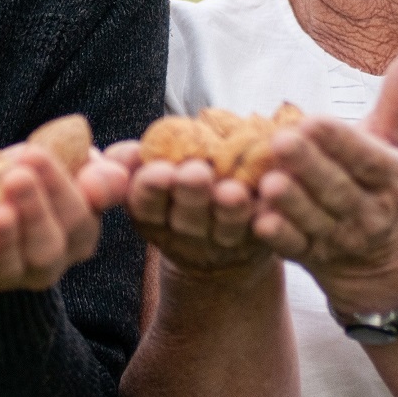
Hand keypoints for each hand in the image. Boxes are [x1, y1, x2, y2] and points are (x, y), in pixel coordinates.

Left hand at [0, 143, 124, 296]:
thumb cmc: (33, 176)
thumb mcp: (69, 168)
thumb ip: (98, 175)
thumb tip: (110, 180)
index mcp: (79, 235)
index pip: (77, 216)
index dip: (56, 185)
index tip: (33, 154)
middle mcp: (49, 264)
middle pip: (47, 247)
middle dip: (32, 210)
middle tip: (15, 177)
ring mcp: (10, 276)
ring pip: (11, 265)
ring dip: (4, 238)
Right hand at [111, 139, 274, 276]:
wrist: (216, 241)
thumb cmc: (177, 190)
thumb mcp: (150, 176)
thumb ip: (134, 161)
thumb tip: (125, 153)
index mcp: (152, 215)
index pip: (146, 202)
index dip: (151, 187)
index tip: (161, 171)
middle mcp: (184, 233)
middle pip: (187, 215)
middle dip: (191, 193)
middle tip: (197, 174)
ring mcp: (221, 243)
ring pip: (225, 227)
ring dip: (229, 210)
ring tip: (234, 192)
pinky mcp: (256, 244)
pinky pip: (263, 230)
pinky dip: (268, 216)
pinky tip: (272, 199)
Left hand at [251, 45, 397, 310]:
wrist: (380, 258)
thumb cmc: (381, 180)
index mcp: (392, 178)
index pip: (366, 158)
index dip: (341, 141)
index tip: (314, 119)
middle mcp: (370, 212)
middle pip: (337, 188)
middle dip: (309, 166)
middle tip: (280, 141)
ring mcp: (340, 238)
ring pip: (313, 220)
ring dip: (290, 202)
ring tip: (267, 180)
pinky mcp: (312, 257)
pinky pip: (294, 248)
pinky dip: (278, 236)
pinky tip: (258, 220)